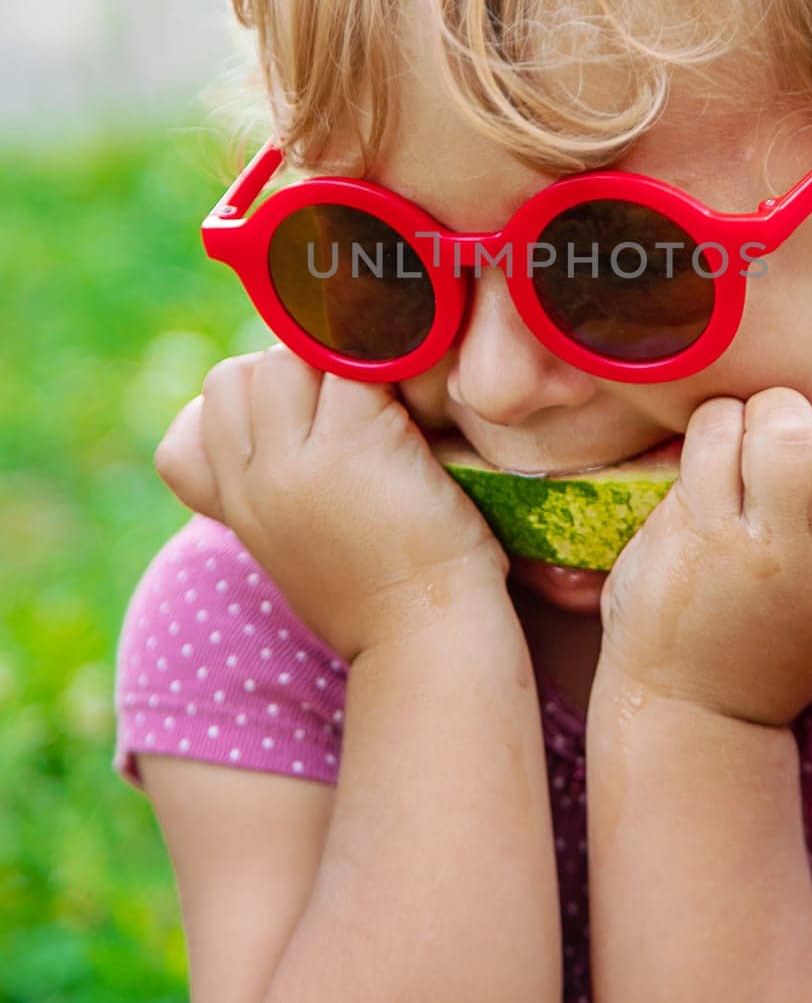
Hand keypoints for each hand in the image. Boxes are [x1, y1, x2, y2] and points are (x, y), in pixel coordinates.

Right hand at [153, 345, 508, 660]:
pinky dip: (387, 369)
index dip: (245, 411)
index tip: (300, 431)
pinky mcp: (354, 442)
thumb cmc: (381, 601)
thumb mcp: (293, 551)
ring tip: (384, 407)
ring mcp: (296, 462)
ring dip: (334, 364)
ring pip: (284, 359)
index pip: (191, 424)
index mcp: (234, 508)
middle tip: (351, 412)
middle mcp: (251, 482)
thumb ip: (269, 491)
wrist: (428, 643)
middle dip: (288, 376)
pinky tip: (417, 408)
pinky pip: (353, 363)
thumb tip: (273, 432)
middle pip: (234, 377)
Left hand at [597, 387, 811, 726]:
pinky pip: (716, 433)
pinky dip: (717, 422)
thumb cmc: (778, 640)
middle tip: (809, 434)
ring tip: (754, 437)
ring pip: (785, 425)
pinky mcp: (697, 528)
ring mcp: (760, 546)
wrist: (687, 705)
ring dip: (769, 410)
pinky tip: (712, 450)